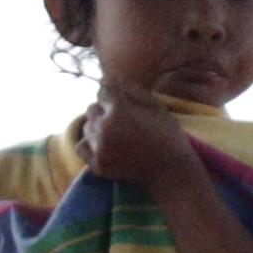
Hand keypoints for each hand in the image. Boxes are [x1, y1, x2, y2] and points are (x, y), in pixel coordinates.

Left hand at [86, 89, 224, 196]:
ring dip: (98, 127)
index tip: (125, 104)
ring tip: (117, 135)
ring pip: (87, 126)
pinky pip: (82, 146)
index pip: (103, 90)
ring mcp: (98, 147)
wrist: (170, 173)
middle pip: (92, 108)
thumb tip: (108, 79)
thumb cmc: (167, 136)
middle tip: (123, 121)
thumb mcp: (155, 106)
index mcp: (119, 110)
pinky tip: (105, 146)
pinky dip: (90, 144)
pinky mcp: (96, 164)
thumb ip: (130, 90)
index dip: (114, 95)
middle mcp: (104, 127)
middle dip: (105, 110)